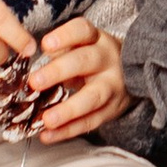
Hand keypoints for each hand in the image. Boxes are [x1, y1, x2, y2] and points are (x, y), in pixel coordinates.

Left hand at [29, 16, 128, 141]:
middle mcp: (107, 60)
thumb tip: (35, 62)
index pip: (82, 31)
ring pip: (92, 98)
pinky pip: (89, 122)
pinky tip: (48, 135)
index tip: (45, 45)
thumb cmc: (95, 58)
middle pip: (85, 62)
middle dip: (59, 72)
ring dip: (67, 110)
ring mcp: (112, 87)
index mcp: (97, 39)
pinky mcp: (111, 110)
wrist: (131, 74)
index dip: (64, 37)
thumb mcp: (83, 46)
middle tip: (35, 82)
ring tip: (46, 119)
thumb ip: (61, 50)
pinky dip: (67, 131)